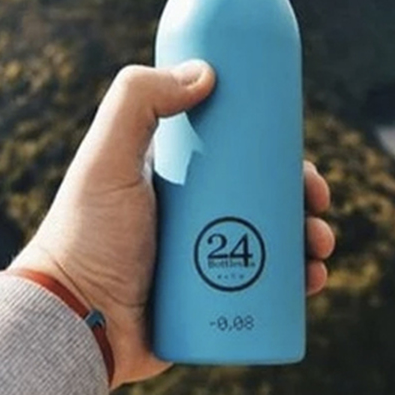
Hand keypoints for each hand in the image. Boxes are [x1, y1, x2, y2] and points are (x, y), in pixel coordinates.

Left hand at [11, 60, 334, 388]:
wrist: (75, 320)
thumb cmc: (88, 237)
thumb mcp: (107, 159)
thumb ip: (136, 100)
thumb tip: (206, 73)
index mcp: (176, 182)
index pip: (239, 160)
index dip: (277, 159)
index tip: (302, 160)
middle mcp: (193, 220)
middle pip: (265, 202)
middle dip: (302, 202)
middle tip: (318, 206)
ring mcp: (205, 264)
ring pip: (273, 246)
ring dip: (309, 241)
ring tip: (319, 247)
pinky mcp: (213, 305)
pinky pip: (267, 294)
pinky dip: (297, 286)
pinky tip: (313, 281)